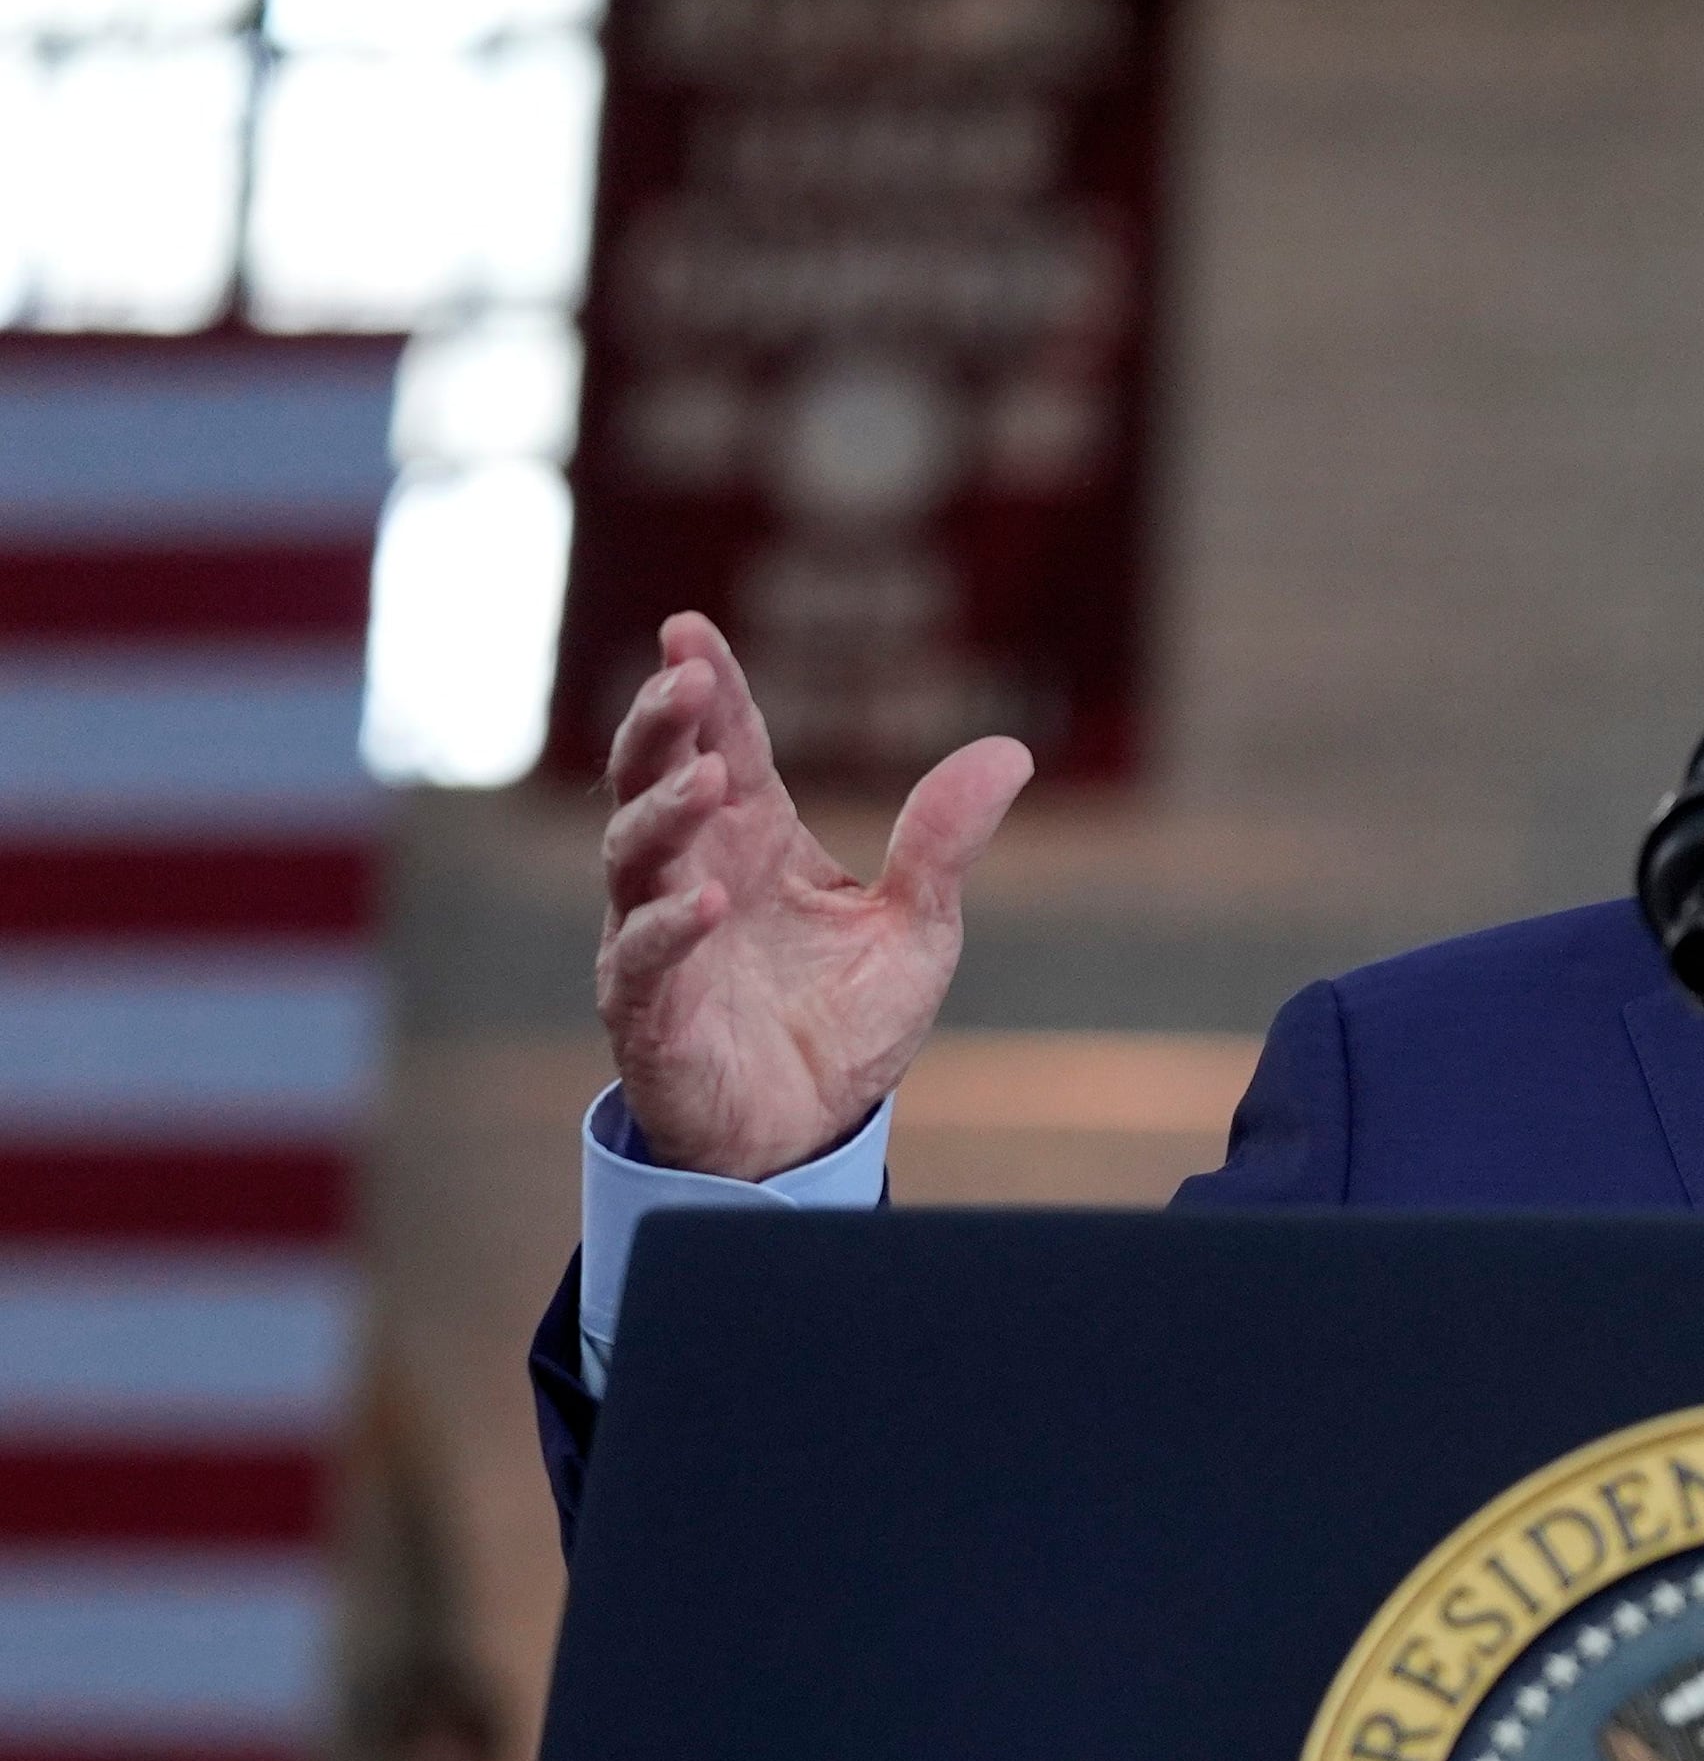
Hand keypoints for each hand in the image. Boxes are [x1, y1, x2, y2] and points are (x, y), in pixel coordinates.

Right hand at [595, 612, 1028, 1180]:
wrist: (809, 1132)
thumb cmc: (846, 1022)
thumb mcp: (917, 927)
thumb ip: (945, 843)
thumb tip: (1011, 751)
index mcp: (753, 841)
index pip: (722, 745)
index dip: (705, 687)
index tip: (690, 628)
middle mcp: (693, 874)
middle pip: (654, 779)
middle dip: (662, 726)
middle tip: (684, 678)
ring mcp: (658, 939)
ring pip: (634, 855)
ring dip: (665, 812)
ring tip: (708, 778)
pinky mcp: (649, 1011)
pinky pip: (642, 960)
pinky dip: (669, 928)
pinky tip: (705, 903)